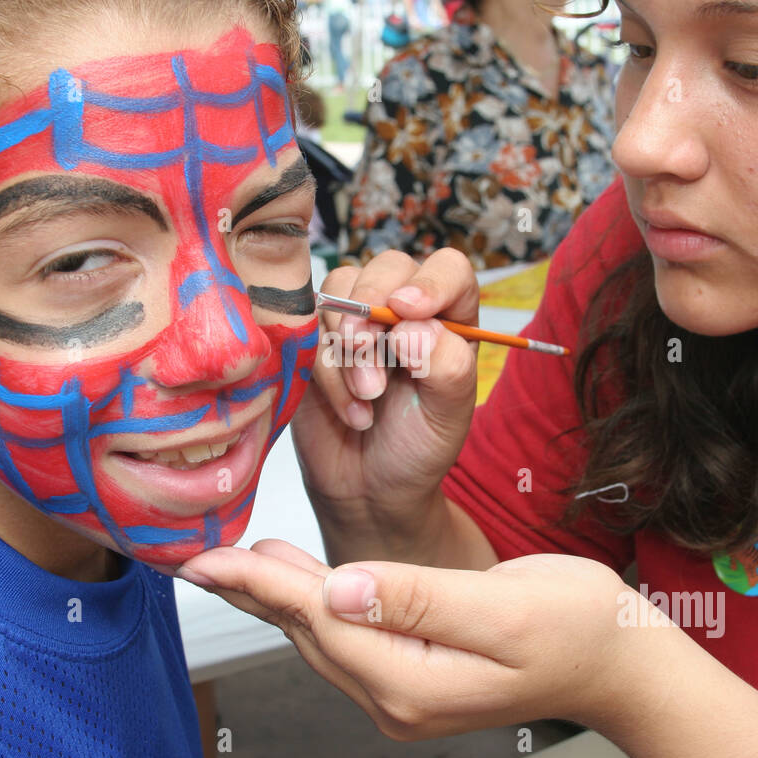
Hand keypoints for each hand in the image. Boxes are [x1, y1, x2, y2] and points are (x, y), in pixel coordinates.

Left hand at [170, 539, 633, 739]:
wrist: (620, 662)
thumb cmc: (580, 628)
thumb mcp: (505, 605)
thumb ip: (420, 598)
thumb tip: (342, 589)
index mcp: (415, 681)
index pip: (320, 623)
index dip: (261, 585)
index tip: (208, 558)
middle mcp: (399, 697)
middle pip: (309, 635)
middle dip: (253, 592)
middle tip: (199, 554)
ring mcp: (405, 693)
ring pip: (324, 638)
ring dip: (279, 597)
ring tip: (234, 561)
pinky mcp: (416, 675)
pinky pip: (349, 638)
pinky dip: (315, 605)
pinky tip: (298, 580)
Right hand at [294, 248, 478, 543]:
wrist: (369, 490)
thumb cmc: (418, 448)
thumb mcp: (448, 417)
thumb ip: (446, 369)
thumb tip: (414, 326)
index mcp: (450, 317)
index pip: (447, 269)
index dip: (429, 281)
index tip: (408, 310)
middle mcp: (402, 309)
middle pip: (386, 268)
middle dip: (372, 310)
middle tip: (372, 365)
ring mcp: (355, 320)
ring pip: (340, 291)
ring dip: (348, 346)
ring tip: (368, 399)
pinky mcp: (315, 341)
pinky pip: (308, 329)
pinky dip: (327, 372)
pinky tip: (350, 412)